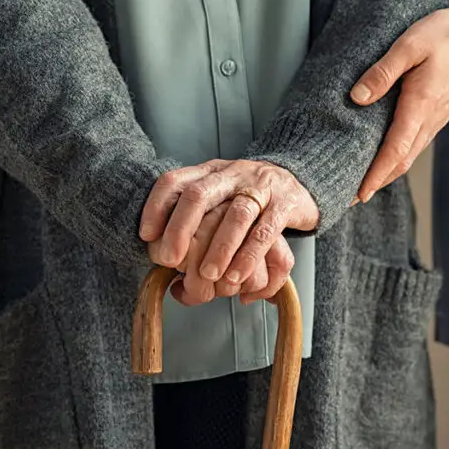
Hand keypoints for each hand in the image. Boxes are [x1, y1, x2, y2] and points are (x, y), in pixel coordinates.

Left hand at [141, 159, 317, 287]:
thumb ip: (195, 220)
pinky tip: (237, 276)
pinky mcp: (285, 203)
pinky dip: (249, 255)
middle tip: (170, 260)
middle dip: (181, 229)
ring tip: (208, 276)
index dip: (156, 206)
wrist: (301, 181)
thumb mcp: (220, 197)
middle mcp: (232, 174)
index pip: (175, 181)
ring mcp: (260, 187)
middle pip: (199, 195)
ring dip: (219, 248)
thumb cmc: (250, 198)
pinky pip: (266, 230)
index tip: (146, 235)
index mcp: (210, 172)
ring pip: (236, 215)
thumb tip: (163, 260)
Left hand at [349, 4, 448, 201]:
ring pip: (408, 156)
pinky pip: (414, 145)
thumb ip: (383, 72)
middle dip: (376, 183)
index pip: (395, 152)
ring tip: (363, 183)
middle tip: (351, 198)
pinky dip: (397, 158)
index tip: (358, 194)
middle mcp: (429, 121)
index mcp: (420, 107)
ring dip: (386, 173)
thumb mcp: (410, 45)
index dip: (375, 176)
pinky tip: (384, 158)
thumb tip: (357, 97)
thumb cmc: (446, 36)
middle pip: (400, 162)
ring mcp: (435, 120)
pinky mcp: (436, 116)